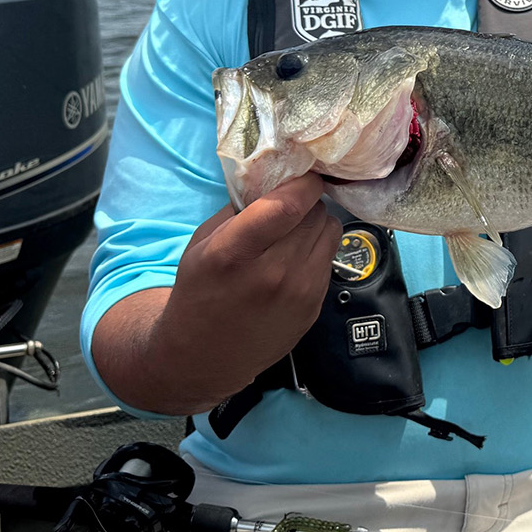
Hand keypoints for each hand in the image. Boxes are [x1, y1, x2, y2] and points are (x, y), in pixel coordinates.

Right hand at [104, 173, 341, 413]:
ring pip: (331, 231)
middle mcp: (273, 273)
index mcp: (235, 253)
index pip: (289, 204)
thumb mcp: (203, 243)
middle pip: (315, 213)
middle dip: (305, 202)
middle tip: (289, 206)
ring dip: (315, 224)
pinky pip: (329, 257)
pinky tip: (294, 260)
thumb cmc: (200, 290)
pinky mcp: (315, 306)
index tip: (302, 175)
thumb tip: (277, 177)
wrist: (206, 356)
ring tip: (292, 233)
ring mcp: (299, 293)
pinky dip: (316, 250)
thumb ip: (240, 208)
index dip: (303, 183)